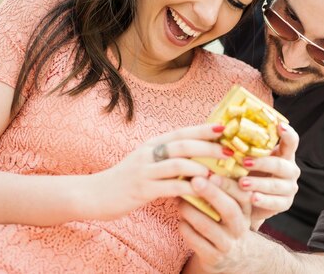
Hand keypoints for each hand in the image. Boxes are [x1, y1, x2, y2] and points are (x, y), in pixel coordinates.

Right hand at [83, 124, 228, 219]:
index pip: (182, 132)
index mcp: (153, 144)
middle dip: (209, 147)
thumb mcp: (146, 162)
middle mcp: (149, 152)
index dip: (204, 129)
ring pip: (178, 164)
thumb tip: (197, 155)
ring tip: (219, 174)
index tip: (225, 128)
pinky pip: (169, 187)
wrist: (93, 194)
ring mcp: (144, 170)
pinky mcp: (141, 189)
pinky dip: (188, 189)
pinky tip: (201, 192)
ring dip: (201, 168)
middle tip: (230, 152)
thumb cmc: (126, 180)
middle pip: (184, 144)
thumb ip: (168, 157)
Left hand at [179, 175, 256, 272]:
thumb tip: (201, 162)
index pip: (242, 195)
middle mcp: (240, 227)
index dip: (229, 185)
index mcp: (246, 210)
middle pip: (229, 210)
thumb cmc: (227, 221)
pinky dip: (185, 228)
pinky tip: (181, 220)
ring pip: (208, 226)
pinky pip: (196, 241)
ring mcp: (227, 244)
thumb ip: (224, 189)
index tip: (213, 174)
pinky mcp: (213, 258)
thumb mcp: (233, 206)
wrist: (233, 257)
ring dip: (191, 211)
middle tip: (195, 180)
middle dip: (212, 194)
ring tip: (179, 199)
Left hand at [237, 122, 299, 226]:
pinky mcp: (285, 203)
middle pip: (281, 164)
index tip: (279, 126)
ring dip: (258, 183)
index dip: (287, 133)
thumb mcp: (246, 158)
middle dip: (262, 163)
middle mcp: (290, 170)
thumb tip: (222, 127)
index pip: (291, 141)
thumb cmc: (246, 173)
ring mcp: (290, 187)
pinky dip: (263, 200)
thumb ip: (243, 146)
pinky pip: (275, 202)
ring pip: (276, 184)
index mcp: (283, 154)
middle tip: (244, 162)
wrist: (249, 203)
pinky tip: (252, 198)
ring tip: (242, 183)